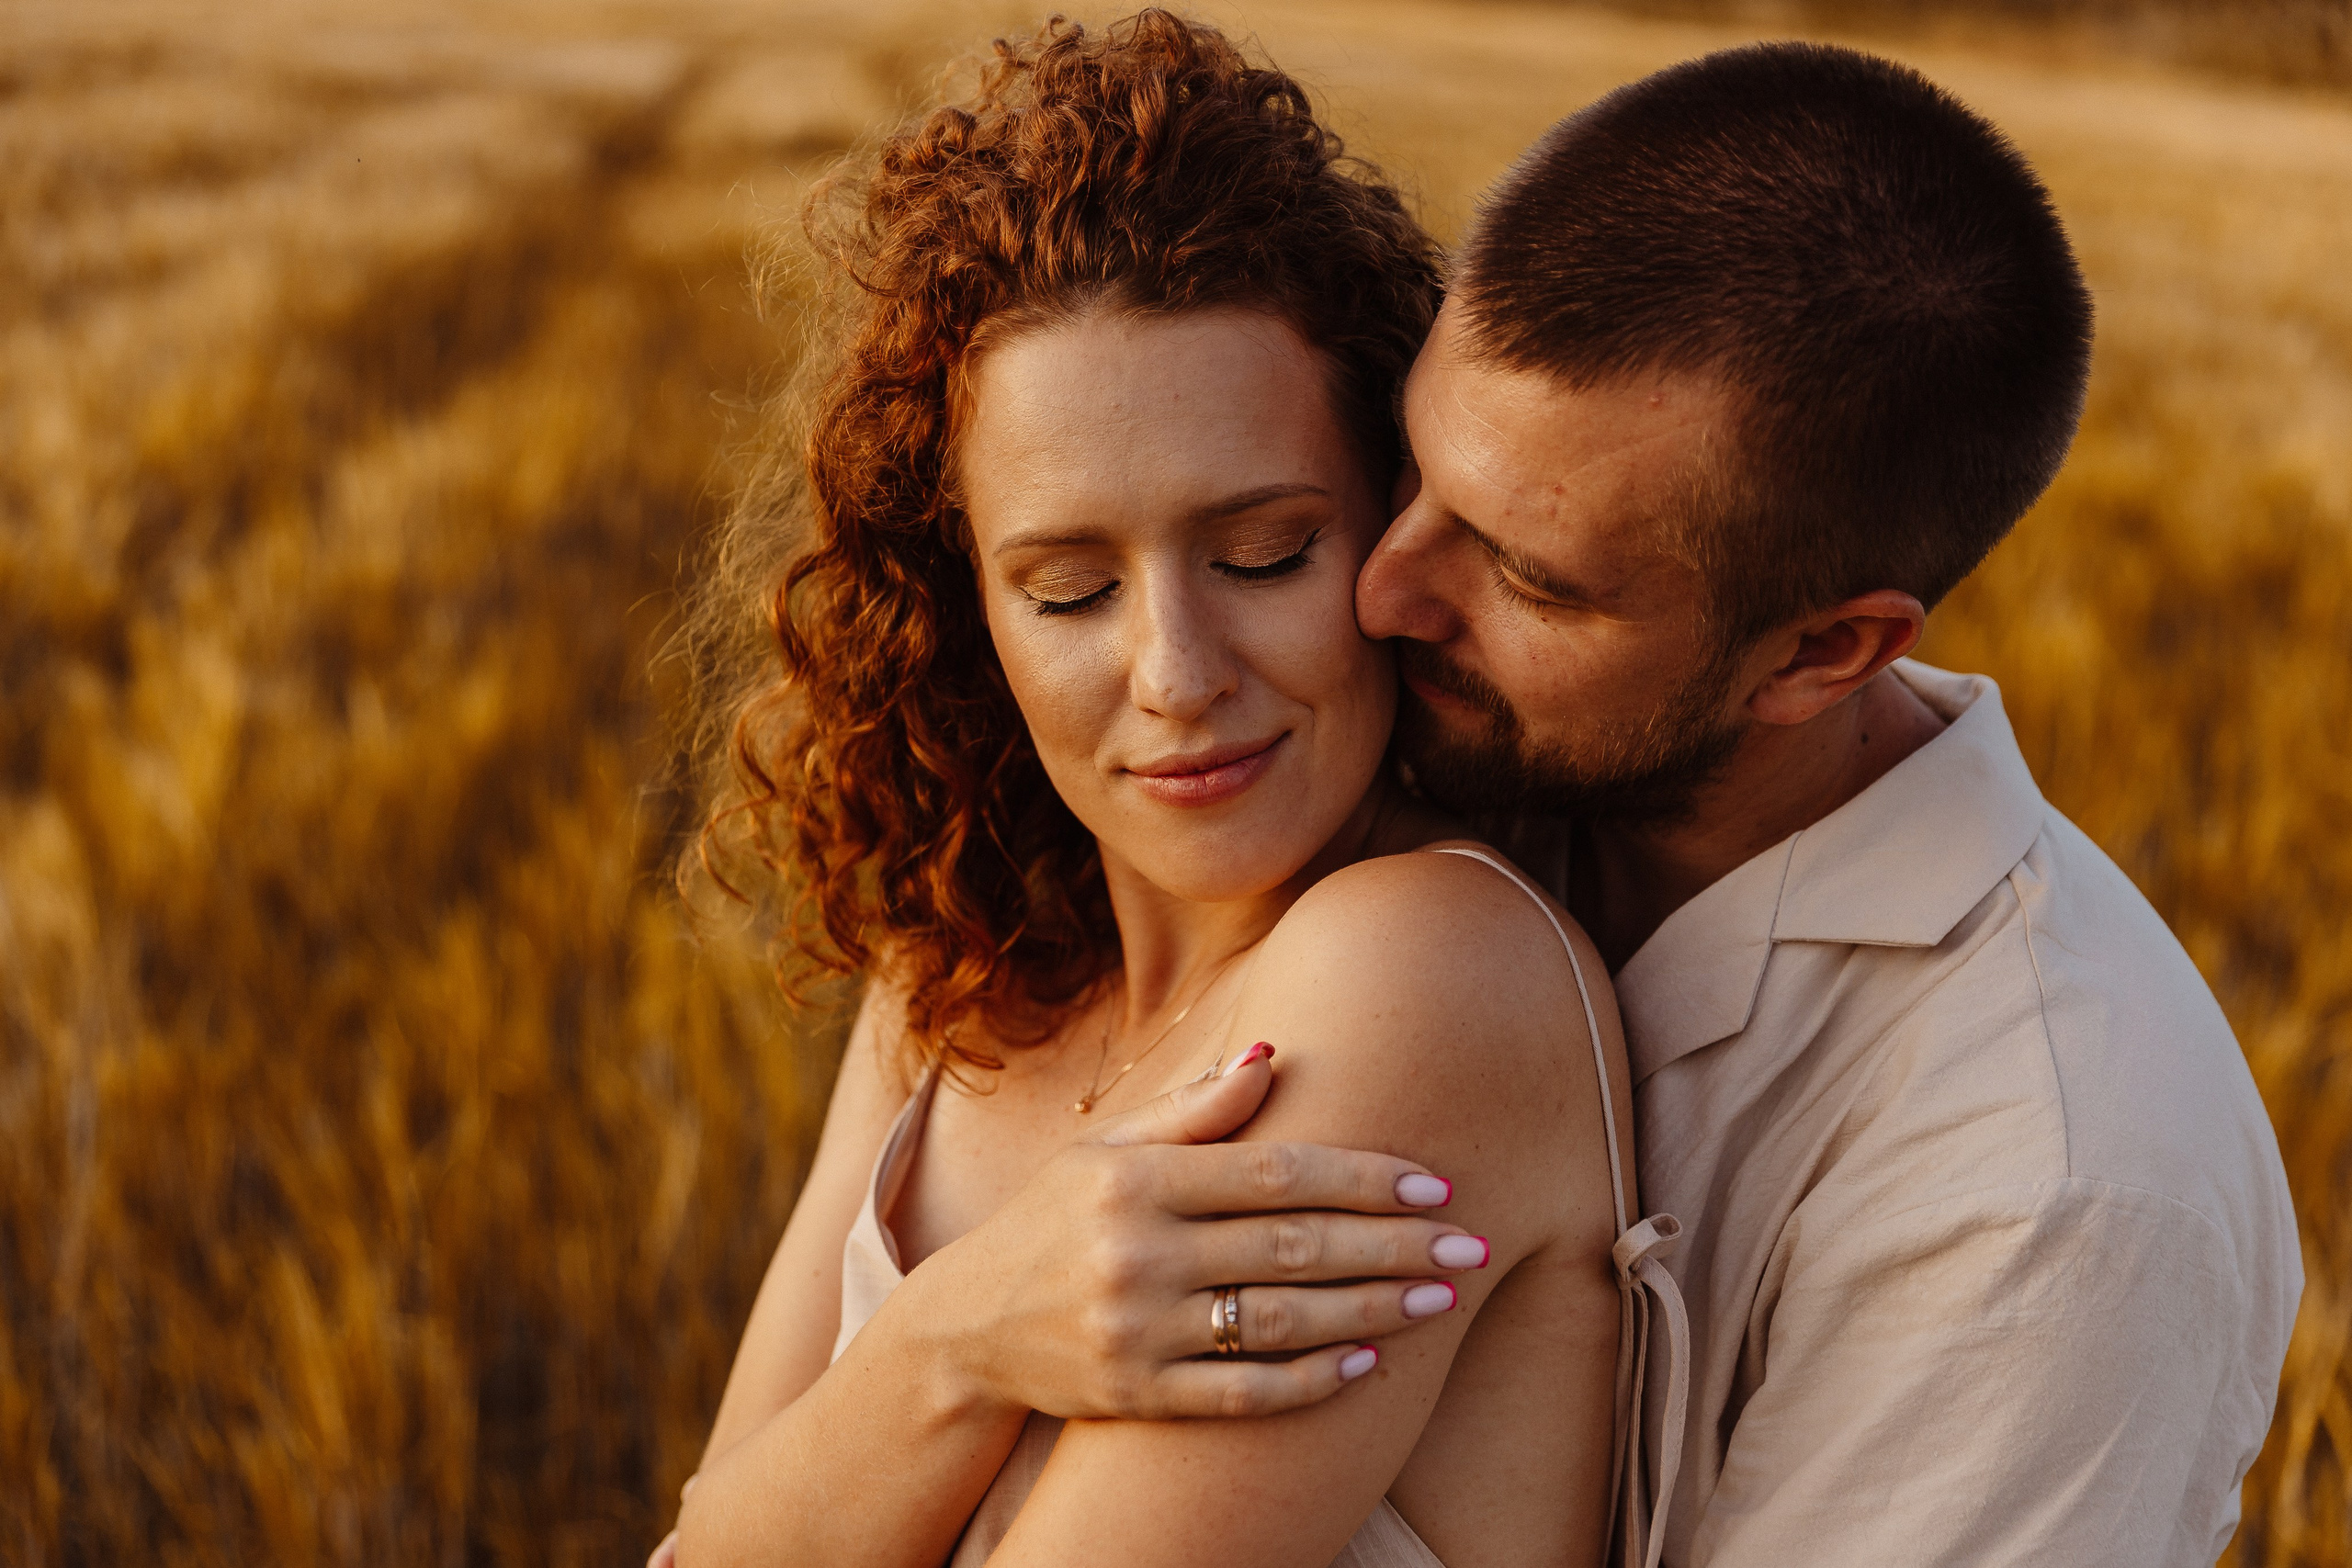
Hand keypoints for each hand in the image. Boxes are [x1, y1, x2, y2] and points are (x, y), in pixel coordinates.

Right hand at [907, 1044, 1485, 1420]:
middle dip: (1392, 1246)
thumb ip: (1192, 1110)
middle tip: (1469, 1246)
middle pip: (1293, 1246)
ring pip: (1280, 1320)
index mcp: (1134, 1179)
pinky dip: (1310, 1380)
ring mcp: (1135, 1329)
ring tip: (1439, 1301)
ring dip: (1372, 1311)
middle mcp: (1136, 1252)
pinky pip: (1242, 1392)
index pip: (1275, 1172)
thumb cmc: (1051, 1222)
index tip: (1433, 1183)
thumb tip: (1275, 1056)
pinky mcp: (1134, 1395)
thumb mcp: (1104, 1149)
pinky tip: (1366, 1363)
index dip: (1362, 1177)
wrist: (962, 1327)